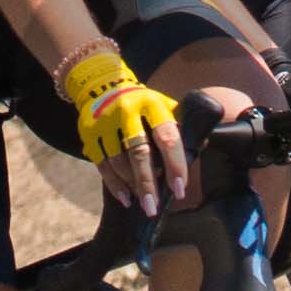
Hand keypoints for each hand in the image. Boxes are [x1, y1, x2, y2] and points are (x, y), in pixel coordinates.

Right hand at [63, 46, 187, 206]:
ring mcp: (104, 122)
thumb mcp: (162, 104)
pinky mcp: (89, 133)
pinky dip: (114, 184)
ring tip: (143, 201)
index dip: (175, 165)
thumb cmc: (141, 102)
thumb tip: (200, 146)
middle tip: (154, 208)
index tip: (179, 189)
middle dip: (148, 183)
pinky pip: (102, 165)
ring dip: (131, 185)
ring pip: (119, 162)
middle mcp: (126, 111)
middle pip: (139, 153)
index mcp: (151, 103)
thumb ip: (179, 124)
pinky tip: (125, 198)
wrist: (101, 83)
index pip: (167, 137)